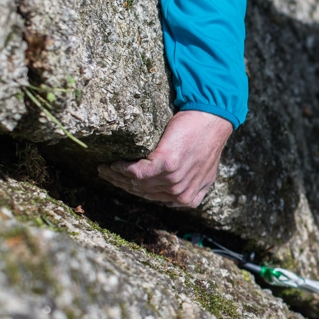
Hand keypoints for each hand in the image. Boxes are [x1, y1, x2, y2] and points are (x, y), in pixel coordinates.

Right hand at [97, 110, 233, 207]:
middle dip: (121, 184)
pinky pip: (136, 172)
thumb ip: (192, 184)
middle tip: (105, 174)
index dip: (135, 190)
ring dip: (116, 176)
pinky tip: (113, 163)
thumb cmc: (207, 138)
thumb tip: (174, 193)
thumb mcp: (205, 170)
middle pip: (142, 192)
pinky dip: (122, 168)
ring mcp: (173, 181)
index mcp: (189, 199)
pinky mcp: (166, 165)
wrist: (214, 120)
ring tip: (104, 168)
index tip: (121, 182)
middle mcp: (180, 194)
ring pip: (137, 183)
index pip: (155, 198)